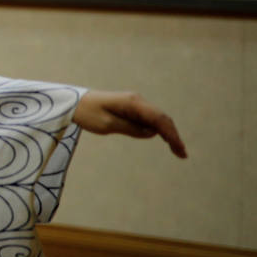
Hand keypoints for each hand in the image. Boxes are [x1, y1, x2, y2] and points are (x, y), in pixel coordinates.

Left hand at [72, 90, 186, 157]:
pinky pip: (148, 119)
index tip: (179, 149)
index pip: (158, 119)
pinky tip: (164, 139)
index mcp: (132, 103)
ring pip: (156, 119)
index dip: (171, 134)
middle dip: (173, 135)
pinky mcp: (130, 108)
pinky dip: (157, 129)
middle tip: (182, 154)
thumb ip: (130, 129)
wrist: (73, 102)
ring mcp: (134, 104)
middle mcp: (137, 101)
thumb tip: (152, 133)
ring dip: (167, 133)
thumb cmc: (87, 113)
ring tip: (177, 151)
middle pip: (161, 118)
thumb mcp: (107, 125)